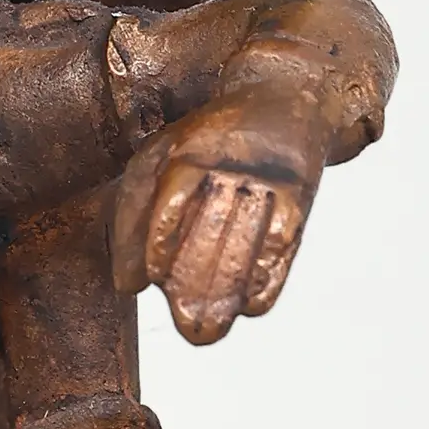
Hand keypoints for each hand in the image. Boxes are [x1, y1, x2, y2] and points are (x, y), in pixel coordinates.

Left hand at [111, 79, 332, 344]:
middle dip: (198, 282)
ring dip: (231, 291)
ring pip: (251, 240)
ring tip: (210, 329)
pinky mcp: (301, 196)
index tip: (152, 281)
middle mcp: (232, 163)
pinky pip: (287, 242)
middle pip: (214, 227)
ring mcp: (271, 179)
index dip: (159, 242)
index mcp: (189, 150)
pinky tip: (250, 308)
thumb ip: (133, 214)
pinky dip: (270, 278)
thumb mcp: (159, 158)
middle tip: (186, 327)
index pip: (172, 199)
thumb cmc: (206, 141)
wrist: (283, 99)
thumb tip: (127, 284)